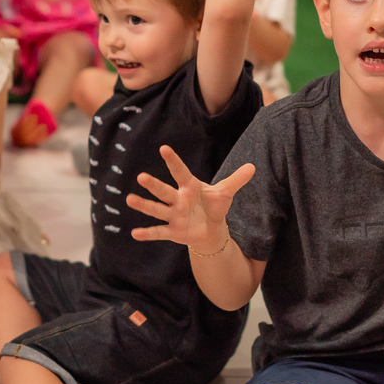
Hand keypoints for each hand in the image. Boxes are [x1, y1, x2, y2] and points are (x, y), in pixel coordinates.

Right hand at [126, 145, 255, 252]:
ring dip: (144, 205)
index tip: (163, 149)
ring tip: (130, 199)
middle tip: (141, 177)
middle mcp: (178, 200)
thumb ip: (236, 179)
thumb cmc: (214, 207)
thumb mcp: (225, 193)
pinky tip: (134, 233)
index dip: (173, 161)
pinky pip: (158, 232)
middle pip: (164, 191)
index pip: (180, 172)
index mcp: (189, 187)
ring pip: (157, 209)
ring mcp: (174, 216)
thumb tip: (253, 166)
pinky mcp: (173, 232)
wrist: (210, 229)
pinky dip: (147, 234)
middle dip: (153, 185)